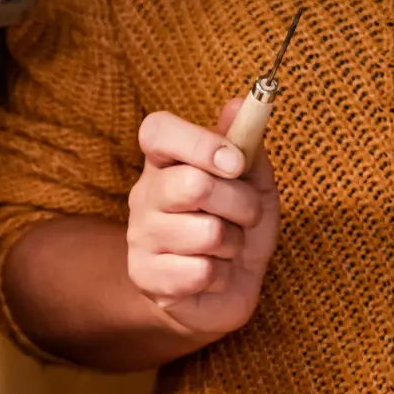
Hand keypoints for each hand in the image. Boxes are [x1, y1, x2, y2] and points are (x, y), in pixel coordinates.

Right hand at [126, 100, 281, 336]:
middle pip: (194, 185)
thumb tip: (241, 103)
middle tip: (246, 217)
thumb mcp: (253, 184)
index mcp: (166, 162)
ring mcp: (140, 237)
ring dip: (233, 245)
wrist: (222, 291)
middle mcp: (144, 195)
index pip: (157, 131)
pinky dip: (221, 276)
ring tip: (226, 249)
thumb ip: (248, 146)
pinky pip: (200, 272)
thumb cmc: (237, 228)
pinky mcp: (144, 277)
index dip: (199, 143)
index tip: (236, 163)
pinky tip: (212, 275)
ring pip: (207, 233)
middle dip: (241, 205)